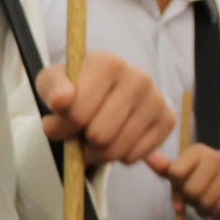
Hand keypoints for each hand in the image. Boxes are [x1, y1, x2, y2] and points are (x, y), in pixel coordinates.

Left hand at [35, 52, 174, 169]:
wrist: (105, 92)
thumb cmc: (74, 88)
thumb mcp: (51, 83)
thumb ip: (51, 89)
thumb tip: (60, 100)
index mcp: (107, 63)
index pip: (77, 113)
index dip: (61, 127)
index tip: (59, 121)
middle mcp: (138, 77)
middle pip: (99, 136)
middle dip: (83, 142)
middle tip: (80, 132)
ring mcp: (156, 98)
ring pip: (117, 150)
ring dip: (98, 153)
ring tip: (94, 137)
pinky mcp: (168, 120)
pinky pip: (135, 156)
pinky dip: (120, 156)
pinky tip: (116, 138)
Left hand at [159, 145, 219, 219]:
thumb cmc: (202, 181)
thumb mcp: (183, 174)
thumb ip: (165, 169)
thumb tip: (146, 156)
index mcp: (198, 151)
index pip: (176, 174)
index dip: (176, 188)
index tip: (183, 188)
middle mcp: (217, 157)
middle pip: (191, 190)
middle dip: (191, 201)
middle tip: (197, 199)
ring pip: (207, 202)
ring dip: (203, 210)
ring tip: (207, 203)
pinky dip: (217, 214)